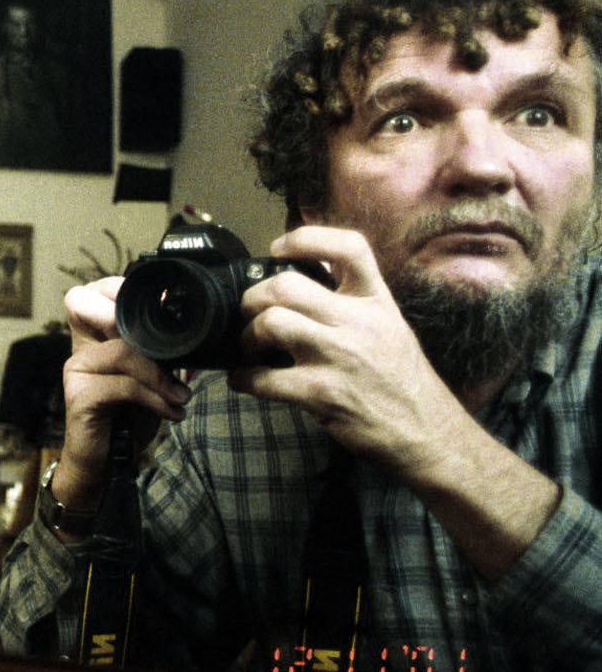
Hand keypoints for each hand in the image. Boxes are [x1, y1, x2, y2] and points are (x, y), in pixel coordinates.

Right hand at [56, 275, 193, 507]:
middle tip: (170, 352)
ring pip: (123, 352)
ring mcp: (76, 370)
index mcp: (93, 336)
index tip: (155, 309)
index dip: (114, 289)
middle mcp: (80, 348)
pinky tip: (169, 412)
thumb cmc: (128, 416)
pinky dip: (154, 398)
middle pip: (88, 305)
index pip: (89, 293)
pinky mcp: (79, 395)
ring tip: (180, 398)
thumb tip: (185, 320)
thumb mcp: (150, 374)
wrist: (105, 463)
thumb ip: (158, 347)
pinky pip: (123, 385)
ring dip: (160, 377)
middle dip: (134, 325)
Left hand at [228, 226, 467, 477]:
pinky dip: (243, 379)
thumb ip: (355, 305)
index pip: (348, 247)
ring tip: (249, 348)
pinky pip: (263, 378)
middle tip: (249, 313)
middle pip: (286, 285)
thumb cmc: (403, 383)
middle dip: (254, 298)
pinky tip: (246, 381)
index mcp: (377, 302)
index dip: (305, 238)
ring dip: (247, 336)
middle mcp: (358, 322)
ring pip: (270, 323)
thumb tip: (303, 289)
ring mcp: (338, 356)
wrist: (427, 432)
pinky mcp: (321, 392)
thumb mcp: (390, 328)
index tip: (277, 248)